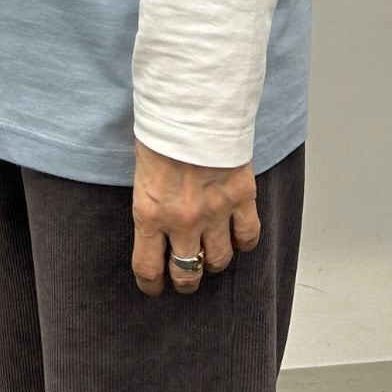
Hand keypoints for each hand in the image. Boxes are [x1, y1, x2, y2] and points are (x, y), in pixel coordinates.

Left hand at [131, 133, 259, 296]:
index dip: (152, 284)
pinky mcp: (241, 197)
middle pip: (187, 272)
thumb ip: (151, 201)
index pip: (148, 267)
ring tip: (213, 257)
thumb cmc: (163, 129)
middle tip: (186, 279)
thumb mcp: (142, 171)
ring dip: (215, 263)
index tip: (154, 287)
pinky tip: (239, 238)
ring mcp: (215, 212)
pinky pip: (248, 235)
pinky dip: (245, 242)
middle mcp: (183, 221)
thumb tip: (157, 219)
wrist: (193, 104)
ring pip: (220, 260)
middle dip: (186, 281)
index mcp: (150, 213)